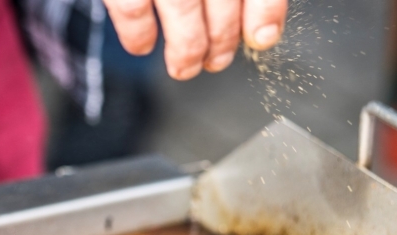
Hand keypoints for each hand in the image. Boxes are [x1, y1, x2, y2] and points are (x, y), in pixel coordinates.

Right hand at [103, 0, 287, 79]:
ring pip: (182, 6)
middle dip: (223, 38)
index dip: (264, 9)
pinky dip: (138, 34)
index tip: (261, 38)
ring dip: (187, 48)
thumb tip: (257, 16)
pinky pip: (132, 6)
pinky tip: (144, 46)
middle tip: (217, 59)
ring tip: (185, 66)